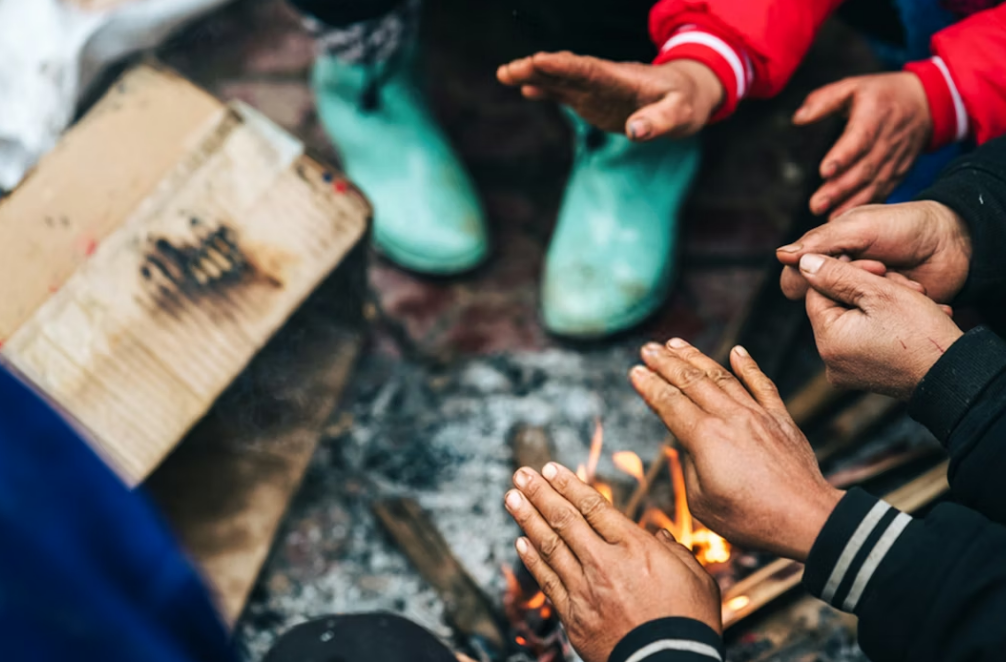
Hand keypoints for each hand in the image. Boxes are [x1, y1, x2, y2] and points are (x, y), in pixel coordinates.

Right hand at [497, 51, 722, 139]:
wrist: (685, 96)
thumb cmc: (685, 104)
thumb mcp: (680, 115)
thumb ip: (659, 122)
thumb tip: (635, 132)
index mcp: (623, 79)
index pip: (589, 69)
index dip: (564, 66)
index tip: (539, 61)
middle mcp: (604, 80)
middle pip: (567, 70)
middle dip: (539, 68)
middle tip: (509, 70)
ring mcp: (596, 89)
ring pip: (561, 78)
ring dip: (535, 75)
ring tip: (505, 74)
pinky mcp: (594, 100)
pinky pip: (566, 92)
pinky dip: (546, 88)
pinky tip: (526, 89)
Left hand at [504, 463, 720, 661]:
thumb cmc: (690, 623)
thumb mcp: (696, 578)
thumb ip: (676, 552)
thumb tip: (661, 540)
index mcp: (635, 547)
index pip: (593, 506)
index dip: (568, 485)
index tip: (550, 469)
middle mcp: (605, 562)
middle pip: (565, 519)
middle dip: (539, 493)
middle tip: (520, 475)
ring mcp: (585, 589)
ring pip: (549, 546)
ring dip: (527, 519)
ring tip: (511, 498)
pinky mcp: (574, 616)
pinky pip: (547, 581)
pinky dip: (532, 560)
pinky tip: (521, 543)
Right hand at [630, 339, 843, 561]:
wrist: (806, 519)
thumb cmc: (751, 519)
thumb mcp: (702, 501)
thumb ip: (691, 464)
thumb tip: (691, 443)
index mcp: (705, 438)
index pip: (669, 403)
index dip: (649, 386)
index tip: (635, 371)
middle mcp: (730, 417)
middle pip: (690, 381)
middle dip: (665, 362)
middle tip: (648, 348)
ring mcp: (757, 414)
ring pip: (721, 376)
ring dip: (696, 357)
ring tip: (676, 343)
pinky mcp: (781, 419)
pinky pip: (762, 385)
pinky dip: (749, 366)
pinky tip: (738, 351)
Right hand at [778, 201, 972, 302]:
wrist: (954, 242)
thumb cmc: (905, 225)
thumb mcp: (860, 227)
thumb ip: (821, 241)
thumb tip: (781, 256)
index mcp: (826, 253)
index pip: (798, 276)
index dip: (816, 278)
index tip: (845, 268)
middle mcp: (839, 277)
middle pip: (823, 298)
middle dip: (852, 288)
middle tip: (882, 269)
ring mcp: (860, 298)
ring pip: (850, 314)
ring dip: (876, 300)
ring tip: (904, 281)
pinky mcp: (882, 315)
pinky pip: (875, 324)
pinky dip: (894, 312)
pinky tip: (916, 295)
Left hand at [794, 72, 931, 217]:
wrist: (926, 103)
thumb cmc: (881, 94)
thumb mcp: (853, 86)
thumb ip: (824, 100)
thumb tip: (798, 118)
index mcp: (875, 115)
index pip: (860, 138)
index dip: (843, 155)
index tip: (824, 171)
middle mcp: (888, 139)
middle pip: (864, 167)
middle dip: (840, 189)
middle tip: (816, 205)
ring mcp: (895, 158)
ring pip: (874, 183)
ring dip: (851, 202)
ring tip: (828, 217)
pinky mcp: (899, 171)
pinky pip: (883, 190)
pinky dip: (866, 205)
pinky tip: (846, 217)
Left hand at [798, 253, 963, 398]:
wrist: (953, 376)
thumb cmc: (920, 333)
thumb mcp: (878, 292)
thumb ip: (837, 275)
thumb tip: (803, 263)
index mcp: (827, 341)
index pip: (818, 292)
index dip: (844, 272)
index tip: (875, 266)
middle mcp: (830, 362)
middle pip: (838, 307)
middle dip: (870, 289)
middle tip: (904, 284)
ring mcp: (846, 372)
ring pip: (856, 321)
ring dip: (884, 304)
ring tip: (916, 299)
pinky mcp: (864, 376)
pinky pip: (867, 340)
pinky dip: (888, 325)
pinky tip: (914, 318)